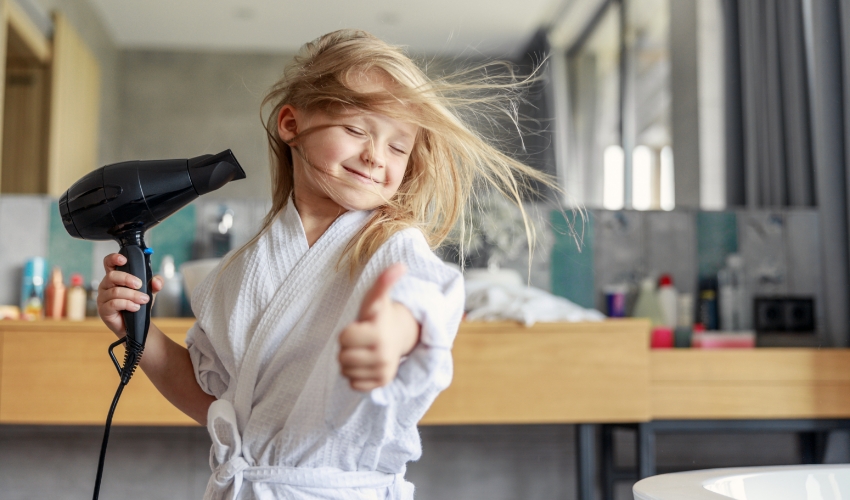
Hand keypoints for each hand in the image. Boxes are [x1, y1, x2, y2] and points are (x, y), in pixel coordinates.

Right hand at [97, 253, 162, 337]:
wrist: (136, 325)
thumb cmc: (138, 305)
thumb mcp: (149, 292)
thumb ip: (155, 284)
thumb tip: (157, 281)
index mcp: (115, 278)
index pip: (109, 263)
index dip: (113, 258)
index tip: (124, 259)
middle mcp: (106, 286)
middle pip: (112, 276)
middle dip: (127, 278)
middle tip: (140, 285)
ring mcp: (103, 298)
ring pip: (115, 291)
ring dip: (132, 295)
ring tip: (143, 300)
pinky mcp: (104, 310)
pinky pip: (114, 304)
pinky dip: (127, 304)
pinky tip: (136, 307)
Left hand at [338, 263, 420, 391]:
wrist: (399, 335)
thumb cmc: (380, 315)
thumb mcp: (377, 298)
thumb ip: (384, 282)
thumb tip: (400, 265)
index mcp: (378, 333)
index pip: (343, 338)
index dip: (347, 332)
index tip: (361, 326)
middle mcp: (383, 354)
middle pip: (342, 357)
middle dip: (347, 347)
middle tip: (361, 340)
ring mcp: (383, 370)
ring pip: (346, 371)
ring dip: (350, 361)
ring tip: (363, 350)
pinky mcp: (381, 383)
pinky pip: (353, 383)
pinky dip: (356, 375)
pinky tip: (366, 363)